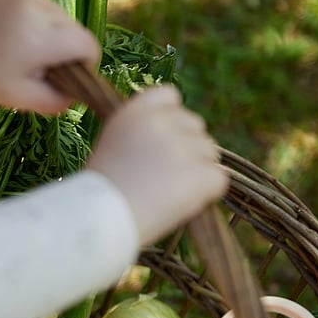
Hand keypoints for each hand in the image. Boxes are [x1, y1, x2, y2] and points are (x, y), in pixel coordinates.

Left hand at [0, 0, 100, 114]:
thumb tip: (76, 95)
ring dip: (57, 39)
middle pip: (78, 32)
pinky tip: (22, 40)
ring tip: (29, 54)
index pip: (88, 45)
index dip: (85, 65)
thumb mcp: (22, 98)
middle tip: (41, 69)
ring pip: (65, 21)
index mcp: (43, 37)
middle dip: (69, 52)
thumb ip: (56, 100)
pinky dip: (44, 27)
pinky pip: (49, 12)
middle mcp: (41, 10)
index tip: (65, 77)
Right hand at [87, 85, 227, 244]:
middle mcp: (161, 123)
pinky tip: (182, 206)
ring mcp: (182, 147)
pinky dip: (207, 194)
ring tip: (168, 196)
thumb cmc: (98, 193)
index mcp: (136, 112)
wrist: (99, 221)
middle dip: (188, 148)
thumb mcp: (112, 146)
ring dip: (197, 173)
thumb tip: (175, 139)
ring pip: (210, 154)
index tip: (164, 141)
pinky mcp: (199, 174)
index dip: (172, 119)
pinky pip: (219, 179)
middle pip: (195, 126)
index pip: (170, 96)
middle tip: (166, 177)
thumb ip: (142, 133)